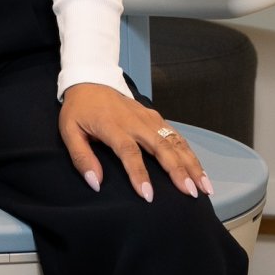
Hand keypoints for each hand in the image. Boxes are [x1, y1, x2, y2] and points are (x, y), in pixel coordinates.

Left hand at [58, 83, 212, 200]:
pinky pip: (176, 136)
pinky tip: (199, 171)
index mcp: (113, 126)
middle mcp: (135, 122)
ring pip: (175, 142)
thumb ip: (81, 157)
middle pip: (161, 147)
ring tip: (204, 187)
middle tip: (191, 193)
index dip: (139, 174)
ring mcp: (149, 118)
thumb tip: (96, 183)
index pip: (129, 152)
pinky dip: (190, 153)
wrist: (90, 80)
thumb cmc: (79, 109)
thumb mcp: (69, 131)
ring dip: (191, 164)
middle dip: (178, 171)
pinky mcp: (156, 117)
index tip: (148, 195)